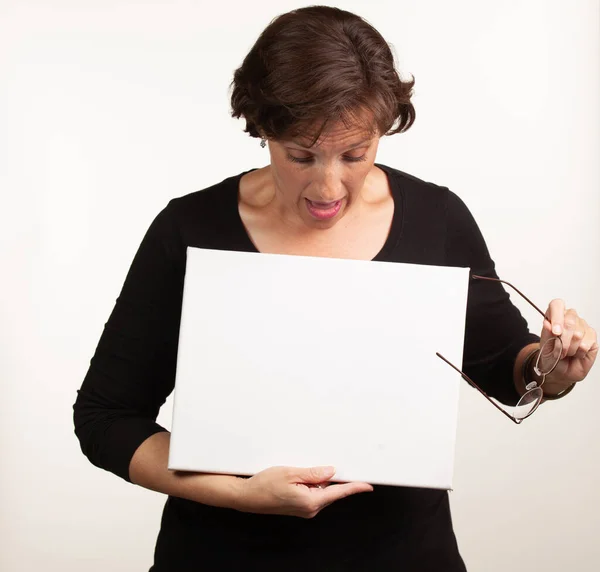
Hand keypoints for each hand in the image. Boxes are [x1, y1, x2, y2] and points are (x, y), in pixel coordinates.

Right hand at [235, 465, 372, 518]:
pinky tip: (302, 476)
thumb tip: (331, 472)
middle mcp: (310, 509)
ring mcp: (304, 510)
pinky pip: (313, 494)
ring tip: (303, 470)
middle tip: (333, 465)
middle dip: (333, 479)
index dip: (354, 488)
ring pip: (321, 492)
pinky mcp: (299, 507)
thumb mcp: (290, 473)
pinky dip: (312, 485)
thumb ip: (313, 473)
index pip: (338, 492)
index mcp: (311, 501)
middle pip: (331, 492)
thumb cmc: (264, 484)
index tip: (367, 486)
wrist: (247, 497)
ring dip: (319, 481)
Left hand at [540, 299, 597, 391]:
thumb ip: (546, 334)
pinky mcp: (592, 336)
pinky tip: (576, 353)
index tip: (556, 332)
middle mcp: (569, 318)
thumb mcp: (544, 347)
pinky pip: (587, 343)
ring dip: (570, 348)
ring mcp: (582, 326)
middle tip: (559, 350)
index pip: (557, 305)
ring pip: (578, 334)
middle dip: (563, 340)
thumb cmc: (551, 357)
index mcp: (554, 316)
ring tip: (566, 353)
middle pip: (570, 320)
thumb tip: (547, 323)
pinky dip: (579, 352)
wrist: (560, 371)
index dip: (557, 317)